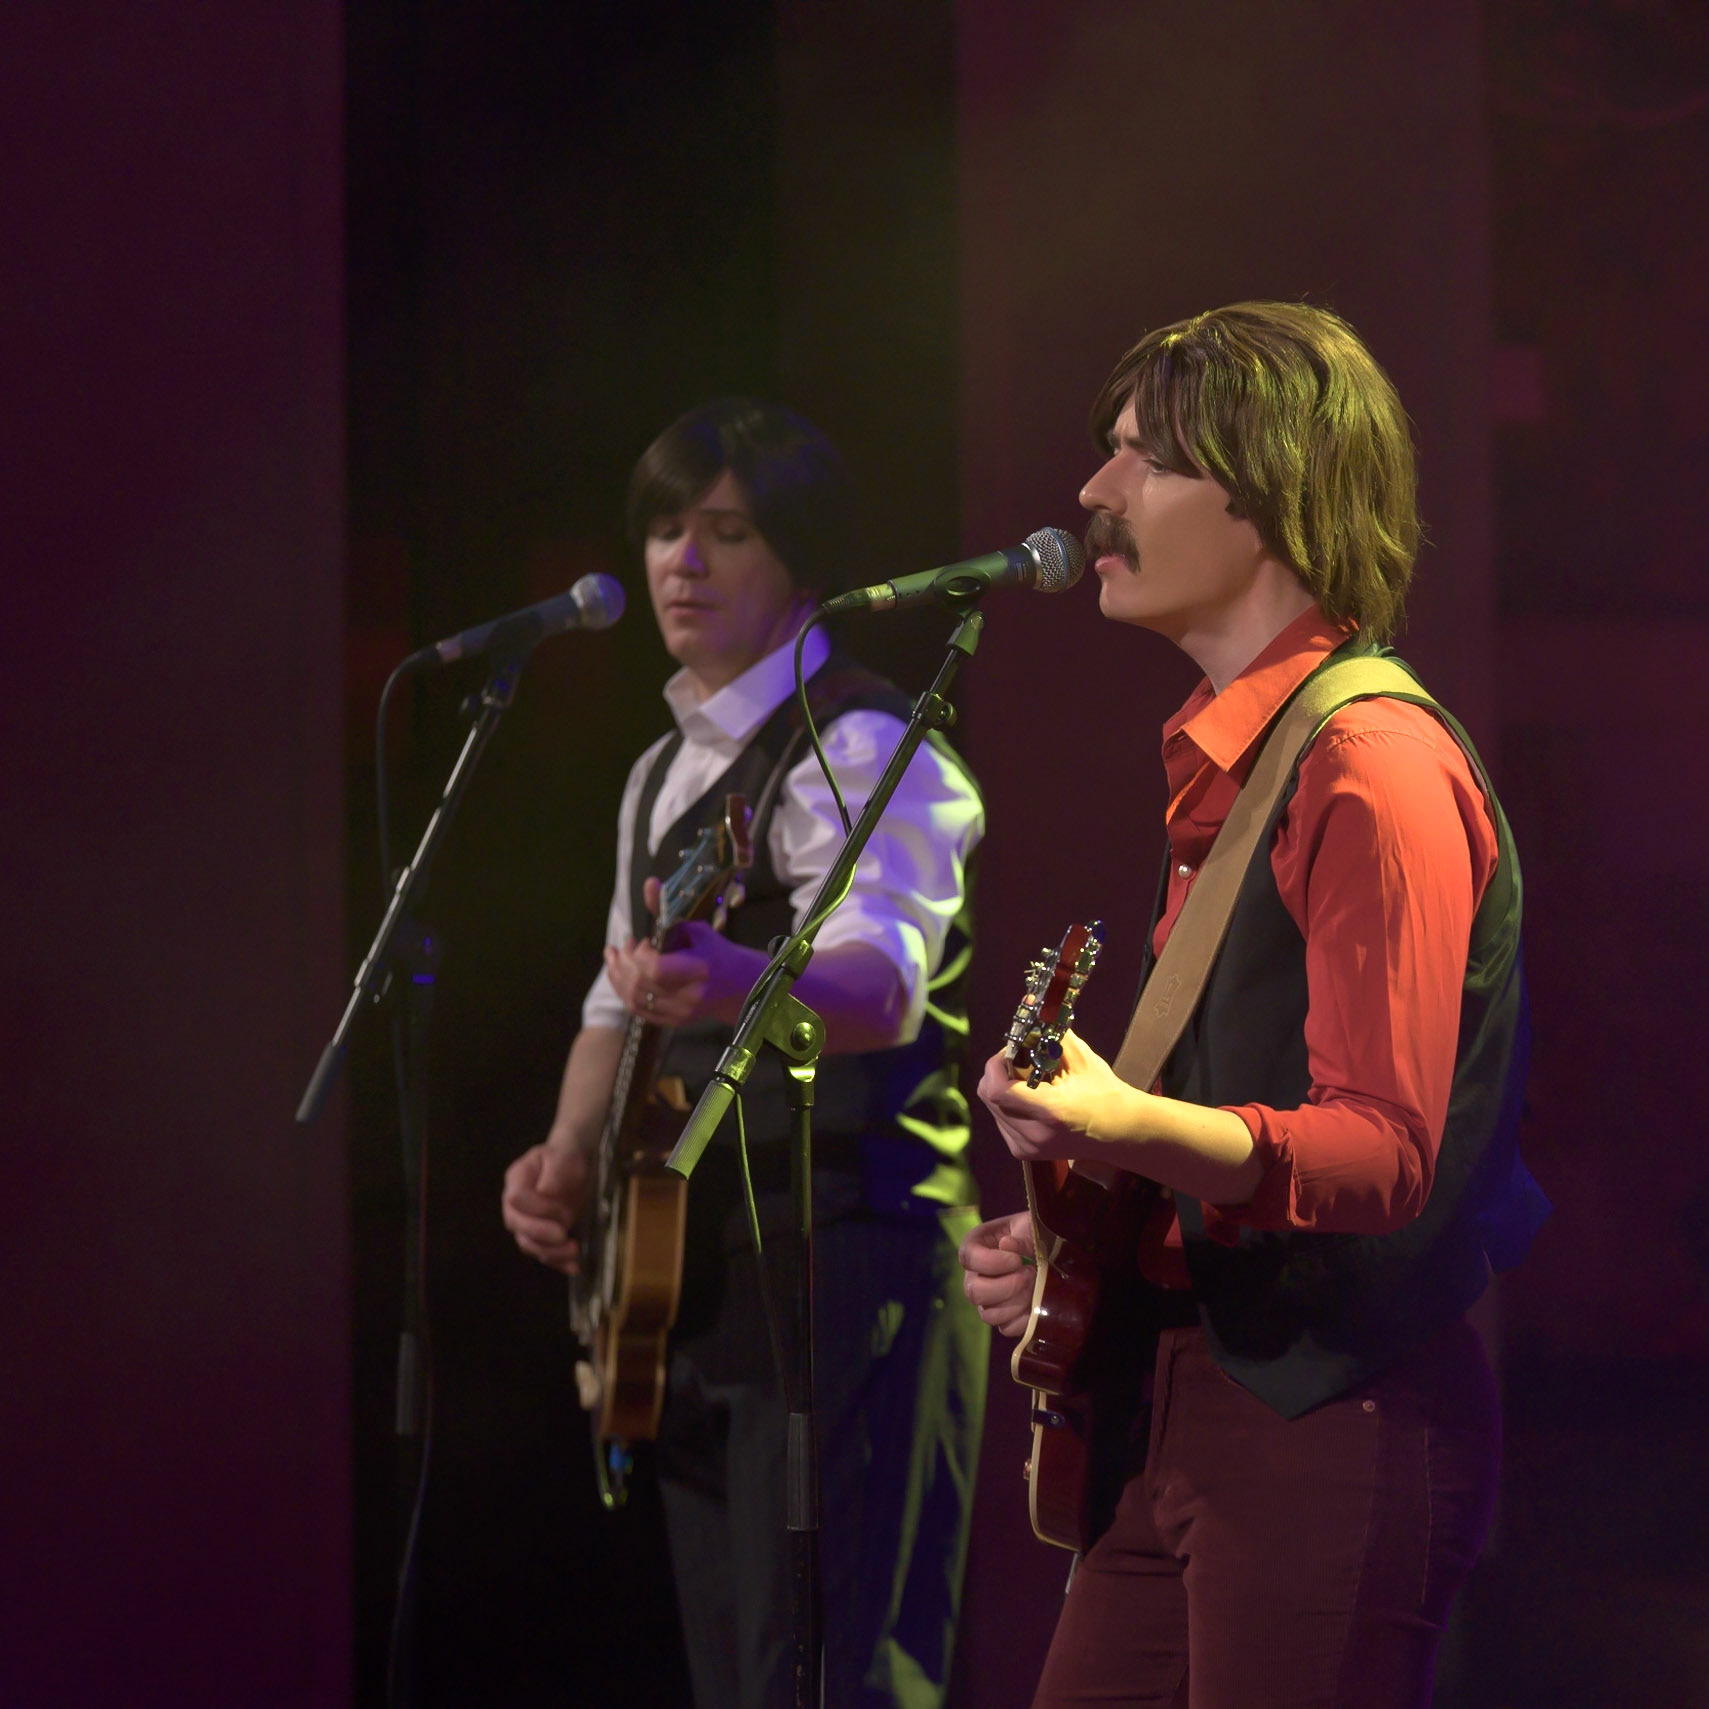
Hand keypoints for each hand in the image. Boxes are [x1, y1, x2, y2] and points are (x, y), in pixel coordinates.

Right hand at [501, 1142, 588, 1273]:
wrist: (574, 1168)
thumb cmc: (566, 1158)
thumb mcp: (565, 1157)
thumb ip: (556, 1172)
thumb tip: (547, 1192)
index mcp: (517, 1178)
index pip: (516, 1198)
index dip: (538, 1207)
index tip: (563, 1208)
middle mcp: (514, 1204)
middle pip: (517, 1224)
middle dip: (541, 1233)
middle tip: (563, 1235)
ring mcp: (524, 1222)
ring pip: (528, 1243)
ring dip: (550, 1252)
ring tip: (574, 1250)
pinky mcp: (539, 1237)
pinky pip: (543, 1254)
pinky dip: (558, 1263)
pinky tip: (574, 1267)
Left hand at [603, 878, 762, 1026]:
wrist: (736, 986)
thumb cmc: (713, 951)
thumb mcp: (694, 927)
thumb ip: (667, 909)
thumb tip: (648, 883)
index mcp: (699, 969)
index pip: (655, 970)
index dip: (639, 956)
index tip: (642, 941)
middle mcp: (690, 995)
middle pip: (640, 985)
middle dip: (624, 963)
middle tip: (624, 946)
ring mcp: (681, 1013)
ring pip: (634, 999)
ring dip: (618, 976)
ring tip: (616, 957)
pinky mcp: (673, 1022)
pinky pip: (638, 1010)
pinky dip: (624, 991)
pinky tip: (621, 974)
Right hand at [958, 1210, 1035, 1336]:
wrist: (1050, 1250)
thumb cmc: (1035, 1234)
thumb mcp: (1029, 1228)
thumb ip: (1020, 1236)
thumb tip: (1007, 1245)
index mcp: (975, 1247)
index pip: (969, 1258)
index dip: (991, 1262)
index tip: (1017, 1259)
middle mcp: (975, 1276)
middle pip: (974, 1292)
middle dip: (1006, 1286)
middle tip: (1030, 1274)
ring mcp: (988, 1301)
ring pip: (989, 1315)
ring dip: (1017, 1303)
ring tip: (1036, 1286)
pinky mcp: (1004, 1318)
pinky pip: (1007, 1328)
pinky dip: (1024, 1319)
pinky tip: (1036, 1303)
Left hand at [976, 1029, 1134, 1163]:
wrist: (1119, 1131)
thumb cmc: (1104, 1092)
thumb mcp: (1082, 1059)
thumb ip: (1053, 1035)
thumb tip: (1034, 1009)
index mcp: (1051, 1110)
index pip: (997, 1090)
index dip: (996, 1065)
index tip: (1010, 1052)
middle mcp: (1034, 1133)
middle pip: (989, 1097)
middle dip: (998, 1072)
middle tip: (1020, 1061)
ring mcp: (1027, 1147)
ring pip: (992, 1108)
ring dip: (1002, 1088)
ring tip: (1028, 1081)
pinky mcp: (1023, 1152)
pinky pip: (1000, 1120)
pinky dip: (1007, 1105)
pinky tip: (1030, 1100)